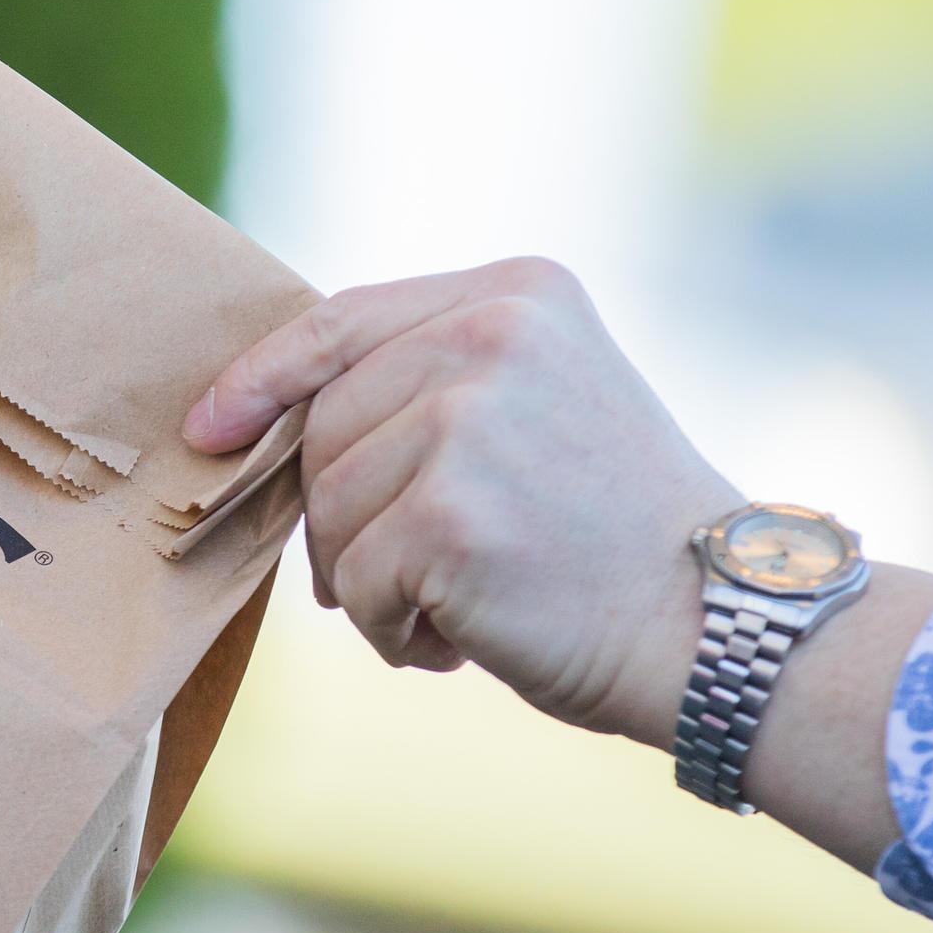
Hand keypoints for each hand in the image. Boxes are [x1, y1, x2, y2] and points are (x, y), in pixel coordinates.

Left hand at [183, 257, 737, 744]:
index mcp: (516, 293)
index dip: (261, 378)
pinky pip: (359, 585)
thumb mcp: (541, 409)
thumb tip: (268, 427)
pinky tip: (473, 639)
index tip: (208, 427)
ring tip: (465, 605)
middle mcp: (491, 337)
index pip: (342, 320)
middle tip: (420, 575)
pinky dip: (397, 633)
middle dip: (344, 516)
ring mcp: (468, 420)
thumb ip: (431, 385)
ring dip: (373, 583)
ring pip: (330, 512)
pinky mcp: (449, 512)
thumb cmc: (620, 540)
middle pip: (323, 426)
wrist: (724, 628)